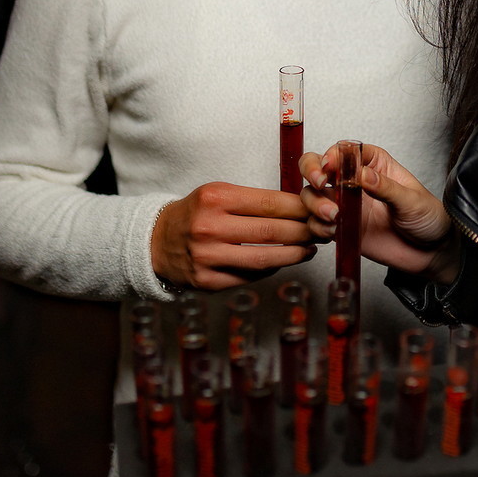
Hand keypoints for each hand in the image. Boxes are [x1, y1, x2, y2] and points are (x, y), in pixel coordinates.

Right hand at [151, 182, 315, 291]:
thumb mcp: (219, 195)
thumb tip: (300, 209)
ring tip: (309, 249)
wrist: (156, 241)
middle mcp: (209, 227)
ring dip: (293, 255)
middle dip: (304, 232)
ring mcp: (207, 257)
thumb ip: (254, 201)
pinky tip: (282, 262)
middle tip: (321, 231)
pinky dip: (270, 270)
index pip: (270, 203)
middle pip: (271, 232)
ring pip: (264, 259)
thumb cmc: (197, 213)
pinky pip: (249, 277)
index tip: (318, 210)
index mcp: (215, 198)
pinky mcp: (206, 282)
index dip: (300, 209)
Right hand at [299, 143, 459, 282]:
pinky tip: (333, 230)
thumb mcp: (412, 200)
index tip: (330, 166)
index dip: (332, 155)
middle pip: (319, 167)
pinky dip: (317, 226)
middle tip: (320, 183)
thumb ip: (386, 187)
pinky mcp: (342, 229)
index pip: (345, 150)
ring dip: (314, 203)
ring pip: (312, 195)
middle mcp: (355, 182)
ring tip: (333, 215)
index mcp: (374, 164)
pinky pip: (317, 224)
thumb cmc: (428, 218)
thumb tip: (362, 174)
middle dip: (312, 171)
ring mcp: (346, 205)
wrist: (432, 253)